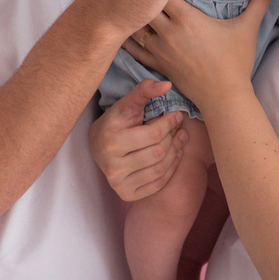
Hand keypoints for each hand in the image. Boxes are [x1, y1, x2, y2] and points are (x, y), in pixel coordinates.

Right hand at [90, 80, 188, 200]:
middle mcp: (112, 166)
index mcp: (111, 141)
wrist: (98, 147)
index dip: (170, 123)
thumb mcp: (127, 104)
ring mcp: (118, 183)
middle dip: (173, 138)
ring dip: (176, 153)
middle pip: (158, 152)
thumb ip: (145, 90)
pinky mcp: (126, 195)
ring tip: (180, 140)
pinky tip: (174, 155)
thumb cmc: (117, 122)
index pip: (153, 134)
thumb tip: (167, 84)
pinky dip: (171, 169)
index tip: (177, 115)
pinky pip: (157, 184)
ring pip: (160, 169)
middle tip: (180, 128)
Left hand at [125, 0, 272, 111]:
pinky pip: (135, 49)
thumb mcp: (248, 27)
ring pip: (136, 26)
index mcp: (187, 18)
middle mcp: (168, 31)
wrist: (223, 96)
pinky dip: (129, 39)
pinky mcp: (157, 64)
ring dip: (135, 15)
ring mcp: (160, 49)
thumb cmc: (236, 61)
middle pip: (145, 4)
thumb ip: (259, 0)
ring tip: (133, 4)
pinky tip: (125, 30)